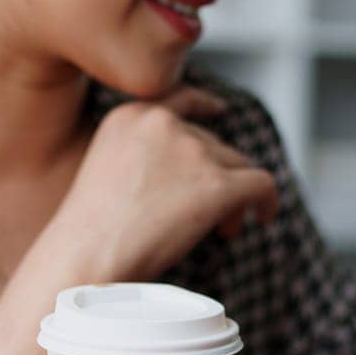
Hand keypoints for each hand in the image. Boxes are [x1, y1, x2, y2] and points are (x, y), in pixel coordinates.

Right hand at [34, 86, 280, 283]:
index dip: (205, 106)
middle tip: (207, 216)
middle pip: (212, 143)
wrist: (88, 256)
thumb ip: (143, 155)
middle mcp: (163, 123)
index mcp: (130, 116)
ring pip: (236, 165)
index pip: (180, 98)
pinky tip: (265, 217)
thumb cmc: (90, 233)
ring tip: (221, 231)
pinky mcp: (217, 184)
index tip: (219, 112)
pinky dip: (267, 201)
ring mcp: (192, 151)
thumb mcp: (106, 170)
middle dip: (214, 175)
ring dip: (233, 196)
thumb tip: (194, 169)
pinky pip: (261, 184)